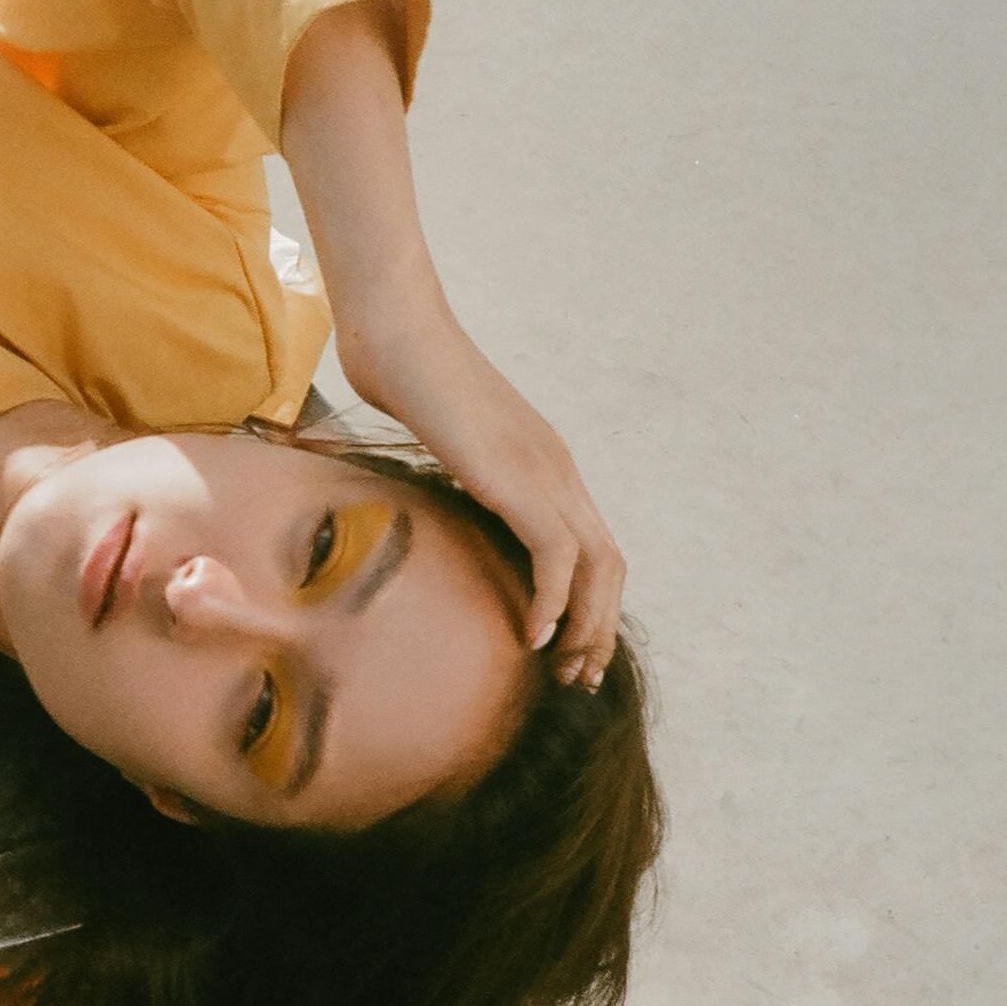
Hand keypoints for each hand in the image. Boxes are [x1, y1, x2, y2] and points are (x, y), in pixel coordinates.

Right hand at [337, 311, 623, 686]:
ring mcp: (542, 471)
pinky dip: (554, 600)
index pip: (591, 547)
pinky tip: (532, 632)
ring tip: (561, 668)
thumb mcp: (435, 442)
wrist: (396, 329)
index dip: (588, 605)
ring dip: (588, 626)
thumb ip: (448, 474)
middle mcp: (557, 470)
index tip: (562, 649)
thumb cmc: (401, 374)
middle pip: (610, 565)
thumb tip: (425, 509)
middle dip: (600, 628)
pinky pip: (557, 553)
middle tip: (575, 677)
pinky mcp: (515, 476)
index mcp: (543, 464)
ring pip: (599, 566)